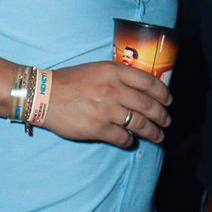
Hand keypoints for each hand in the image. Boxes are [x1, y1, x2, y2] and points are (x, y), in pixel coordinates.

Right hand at [44, 61, 171, 145]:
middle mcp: (113, 89)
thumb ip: (116, 77)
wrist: (43, 95)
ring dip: (153, 132)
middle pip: (148, 105)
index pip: (148, 82)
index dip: (163, 93)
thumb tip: (138, 89)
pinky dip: (130, 141)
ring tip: (158, 136)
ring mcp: (106, 110)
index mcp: (113, 71)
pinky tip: (131, 142)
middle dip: (162, 116)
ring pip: (140, 124)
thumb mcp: (95, 69)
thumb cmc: (68, 81)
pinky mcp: (98, 128)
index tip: (168, 101)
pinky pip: (123, 138)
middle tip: (167, 121)